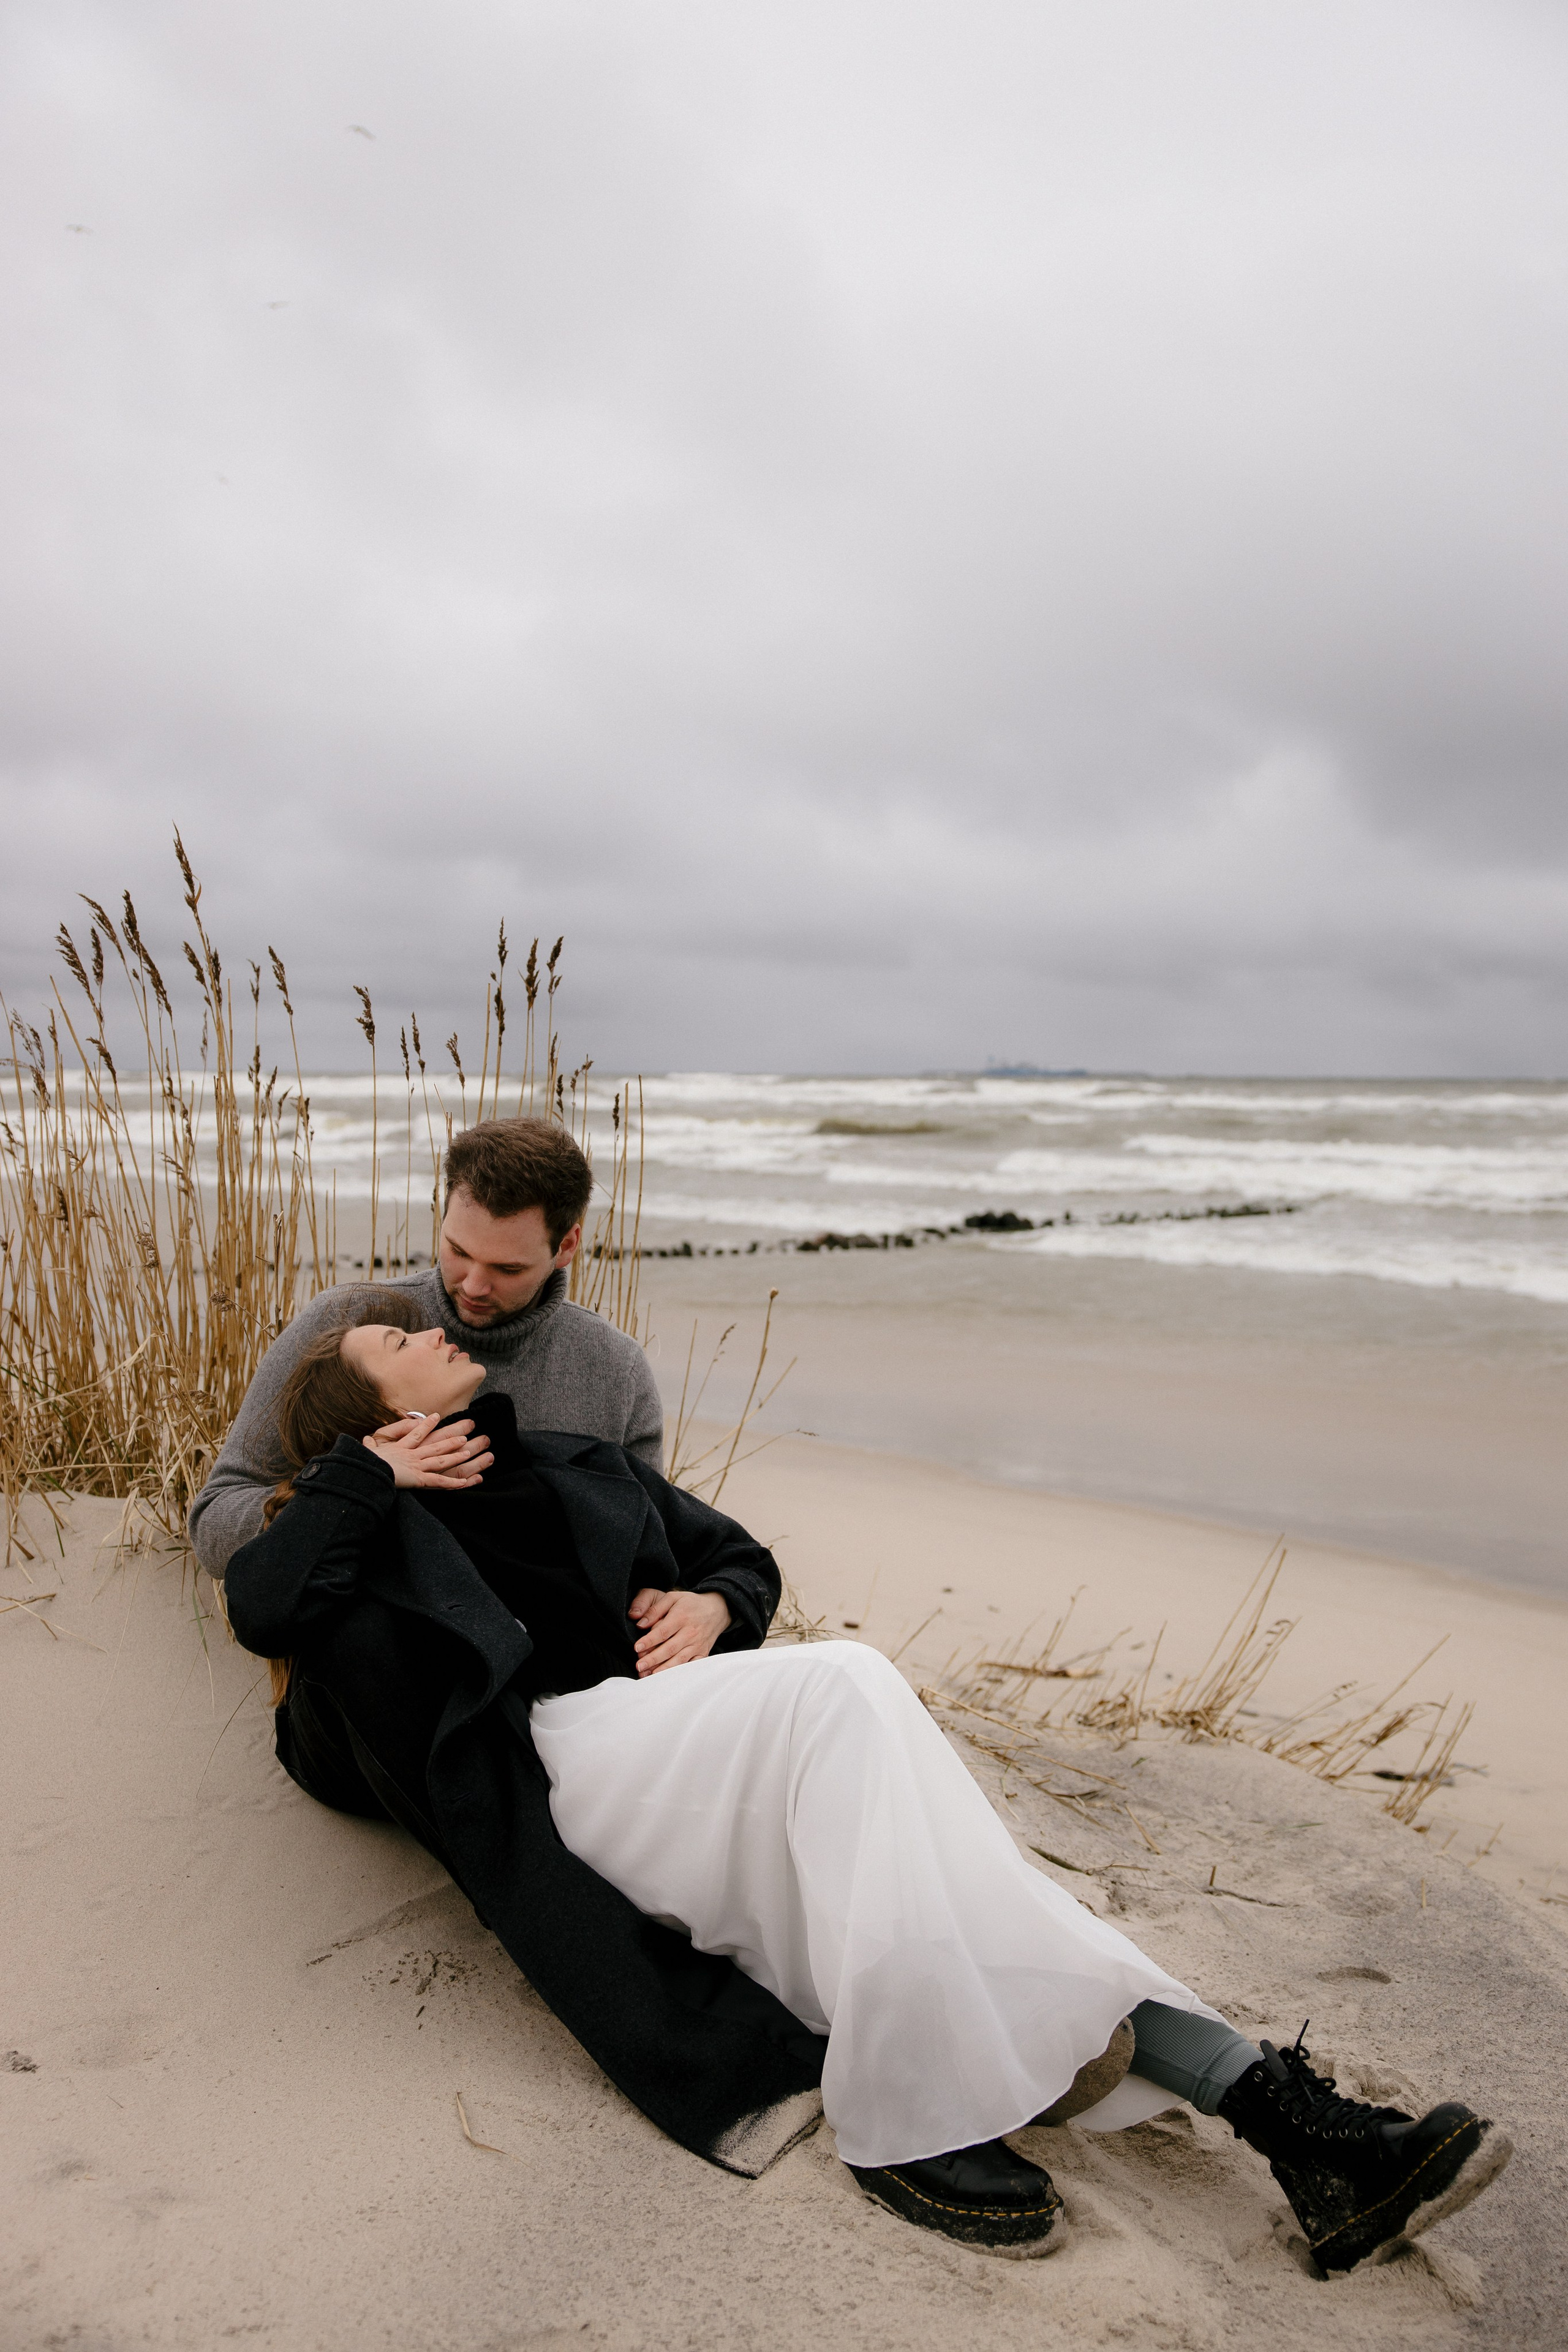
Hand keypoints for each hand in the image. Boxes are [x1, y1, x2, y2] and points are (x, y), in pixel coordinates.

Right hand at [363, 1415, 493, 1490]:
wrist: (365, 1470)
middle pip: (435, 1445)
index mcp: (399, 1449)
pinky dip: (451, 1483)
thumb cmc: (364, 1462)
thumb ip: (369, 1446)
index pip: (415, 1434)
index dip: (426, 1425)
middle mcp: (411, 1455)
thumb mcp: (366, 1451)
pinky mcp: (418, 1479)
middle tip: (464, 1433)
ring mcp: (416, 1466)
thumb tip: (365, 1440)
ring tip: (468, 1451)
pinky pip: (438, 1481)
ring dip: (455, 1456)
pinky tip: (464, 1483)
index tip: (436, 1416)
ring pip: (440, 1460)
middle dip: (449, 1440)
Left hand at [629, 1587, 730, 1675]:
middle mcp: (690, 1632)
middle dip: (653, 1659)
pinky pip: (691, 1665)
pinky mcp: (702, 1653)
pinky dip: (680, 1673)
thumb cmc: (690, 1604)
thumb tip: (640, 1624)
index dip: (649, 1641)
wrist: (716, 1610)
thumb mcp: (672, 1597)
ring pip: (679, 1660)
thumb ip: (655, 1609)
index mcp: (681, 1616)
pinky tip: (668, 1678)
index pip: (663, 1631)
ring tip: (649, 1674)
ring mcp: (697, 1644)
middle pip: (669, 1648)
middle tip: (639, 1666)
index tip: (637, 1647)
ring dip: (664, 1669)